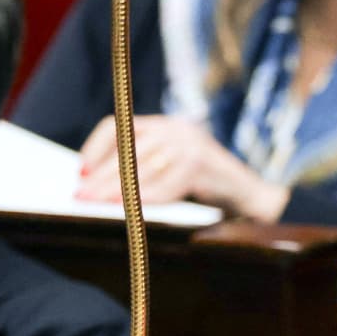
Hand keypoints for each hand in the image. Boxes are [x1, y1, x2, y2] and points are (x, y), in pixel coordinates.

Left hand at [76, 115, 290, 220]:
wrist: (255, 199)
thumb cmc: (210, 190)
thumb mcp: (174, 171)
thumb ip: (145, 169)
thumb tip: (98, 183)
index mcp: (168, 125)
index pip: (120, 126)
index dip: (96, 149)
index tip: (81, 173)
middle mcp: (177, 128)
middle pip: (127, 148)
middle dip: (101, 174)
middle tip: (81, 194)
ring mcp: (191, 144)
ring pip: (142, 167)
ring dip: (118, 189)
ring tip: (98, 203)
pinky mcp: (201, 164)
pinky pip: (165, 186)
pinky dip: (145, 200)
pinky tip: (130, 209)